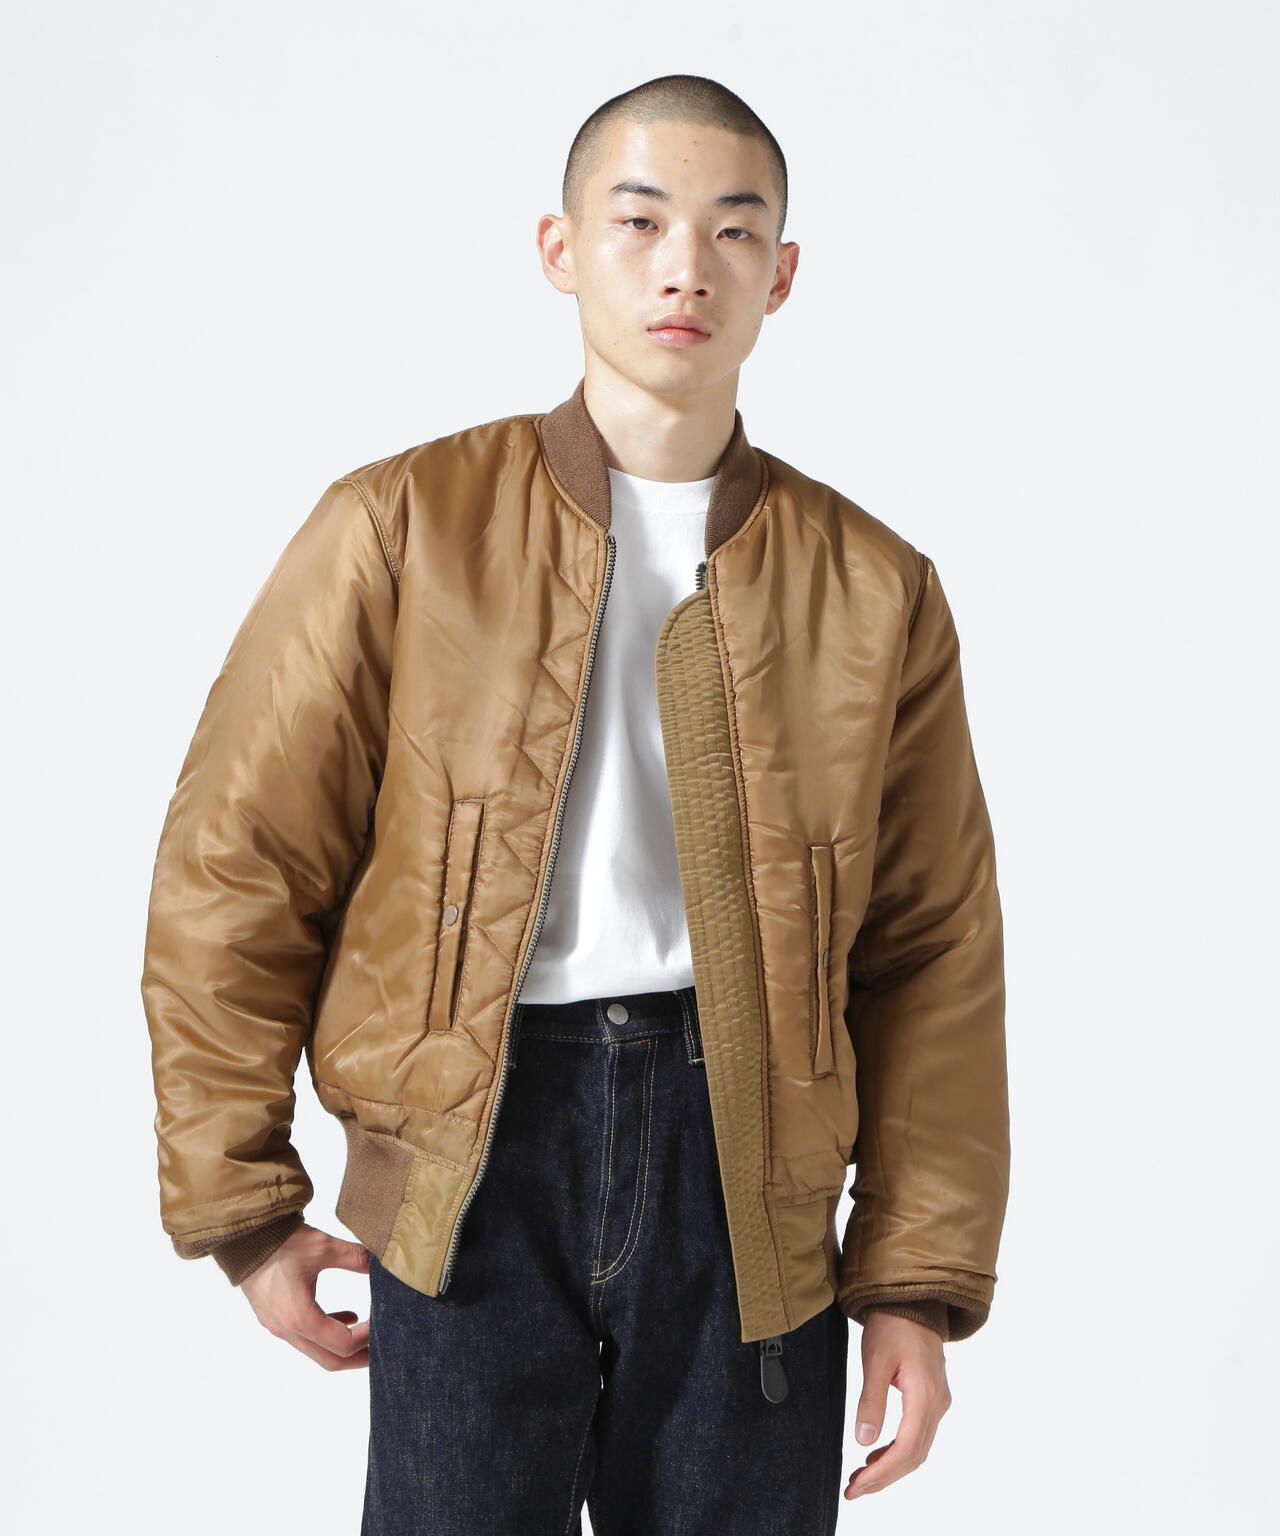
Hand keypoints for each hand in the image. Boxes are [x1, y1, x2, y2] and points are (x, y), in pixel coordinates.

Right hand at [240, 1221, 371, 1369]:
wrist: (245, 1237)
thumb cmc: (280, 1242)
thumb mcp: (324, 1246)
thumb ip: (355, 1257)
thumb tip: (382, 1264)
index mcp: (299, 1316)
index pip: (342, 1344)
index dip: (367, 1339)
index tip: (384, 1324)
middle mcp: (287, 1328)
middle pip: (329, 1360)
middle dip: (358, 1357)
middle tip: (383, 1349)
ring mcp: (278, 1326)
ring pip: (316, 1351)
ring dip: (343, 1346)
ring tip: (369, 1334)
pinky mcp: (275, 1318)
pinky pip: (305, 1337)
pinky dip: (327, 1334)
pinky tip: (348, 1317)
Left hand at [844, 1311, 950, 1499]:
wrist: (912, 1300)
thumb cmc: (892, 1325)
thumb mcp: (875, 1360)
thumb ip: (871, 1401)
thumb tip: (864, 1440)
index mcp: (924, 1396)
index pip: (906, 1449)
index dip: (882, 1473)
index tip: (857, 1485)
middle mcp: (937, 1403)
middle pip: (914, 1455)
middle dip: (885, 1476)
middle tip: (855, 1488)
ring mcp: (938, 1400)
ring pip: (918, 1447)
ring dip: (892, 1466)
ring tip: (862, 1475)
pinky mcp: (933, 1396)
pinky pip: (919, 1434)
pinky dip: (899, 1450)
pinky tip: (878, 1452)